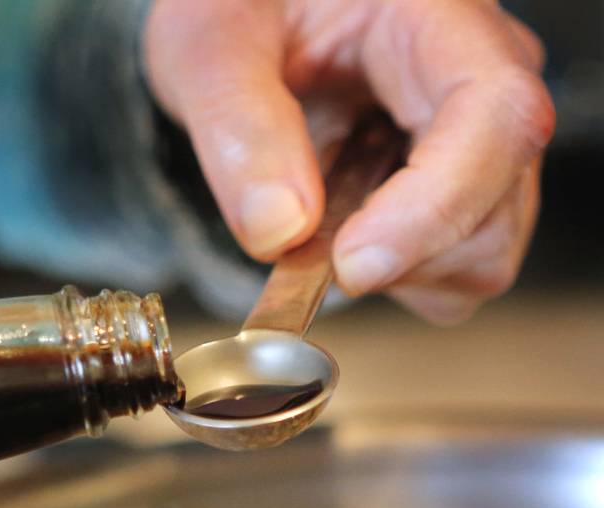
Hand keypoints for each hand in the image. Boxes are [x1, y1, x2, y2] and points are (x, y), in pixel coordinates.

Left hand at [144, 0, 553, 324]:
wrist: (249, 22)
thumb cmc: (242, 11)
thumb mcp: (211, 43)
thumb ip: (238, 125)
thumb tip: (278, 230)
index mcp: (439, 19)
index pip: (492, 117)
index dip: (432, 208)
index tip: (350, 264)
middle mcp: (483, 78)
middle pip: (498, 208)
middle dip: (400, 258)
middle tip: (301, 248)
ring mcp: (479, 142)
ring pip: (480, 255)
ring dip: (391, 273)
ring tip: (316, 218)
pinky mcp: (459, 191)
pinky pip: (449, 273)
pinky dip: (389, 280)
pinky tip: (338, 230)